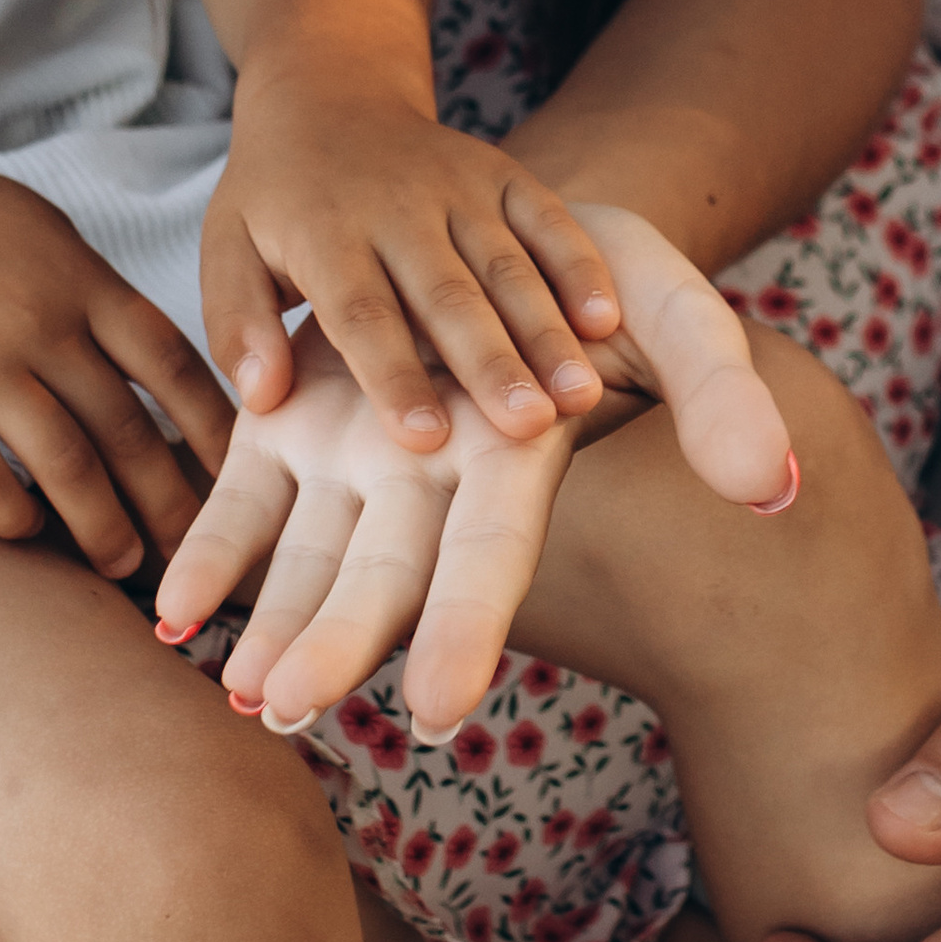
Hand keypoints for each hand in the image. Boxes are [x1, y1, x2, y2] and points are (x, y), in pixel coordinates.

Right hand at [0, 147, 232, 579]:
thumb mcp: (45, 231)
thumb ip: (98, 295)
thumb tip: (152, 361)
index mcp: (84, 281)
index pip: (174, 368)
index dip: (214, 432)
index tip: (241, 476)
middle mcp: (44, 325)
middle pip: (129, 431)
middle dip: (172, 502)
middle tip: (197, 550)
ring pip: (66, 467)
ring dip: (103, 527)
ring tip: (125, 564)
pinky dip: (14, 516)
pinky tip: (31, 535)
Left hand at [160, 208, 790, 735]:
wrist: (509, 227)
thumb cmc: (611, 280)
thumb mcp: (674, 312)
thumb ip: (719, 393)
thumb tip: (770, 488)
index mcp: (515, 464)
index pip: (490, 560)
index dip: (462, 630)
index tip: (433, 713)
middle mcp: (431, 484)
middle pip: (384, 578)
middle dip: (338, 647)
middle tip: (286, 714)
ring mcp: (361, 459)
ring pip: (306, 559)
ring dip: (268, 626)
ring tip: (228, 695)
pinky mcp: (297, 423)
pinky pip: (242, 498)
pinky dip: (209, 554)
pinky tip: (170, 612)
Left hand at [202, 87, 620, 455]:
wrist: (328, 94)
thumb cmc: (277, 199)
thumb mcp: (227, 249)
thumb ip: (235, 325)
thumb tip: (263, 398)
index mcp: (324, 233)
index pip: (362, 312)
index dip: (393, 374)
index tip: (425, 439)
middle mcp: (397, 207)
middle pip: (448, 294)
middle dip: (491, 363)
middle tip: (528, 428)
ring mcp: (457, 185)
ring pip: (507, 264)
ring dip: (547, 331)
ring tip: (580, 397)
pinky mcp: (503, 172)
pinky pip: (548, 217)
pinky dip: (579, 265)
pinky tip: (607, 322)